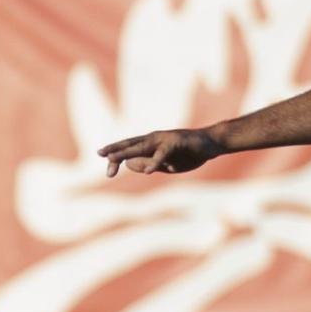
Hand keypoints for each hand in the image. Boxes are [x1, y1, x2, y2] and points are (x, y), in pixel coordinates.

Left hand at [99, 127, 222, 176]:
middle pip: (129, 145)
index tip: (108, 172)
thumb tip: (127, 164)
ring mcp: (164, 139)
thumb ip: (147, 163)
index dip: (116, 157)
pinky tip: (149, 171)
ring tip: (112, 158)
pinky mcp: (176, 143)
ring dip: (126, 152)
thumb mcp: (164, 164)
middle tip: (99, 154)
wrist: (211, 144)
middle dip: (115, 151)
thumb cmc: (187, 153)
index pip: (128, 149)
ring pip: (141, 146)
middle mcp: (153, 139)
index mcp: (149, 144)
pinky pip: (163, 154)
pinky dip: (155, 162)